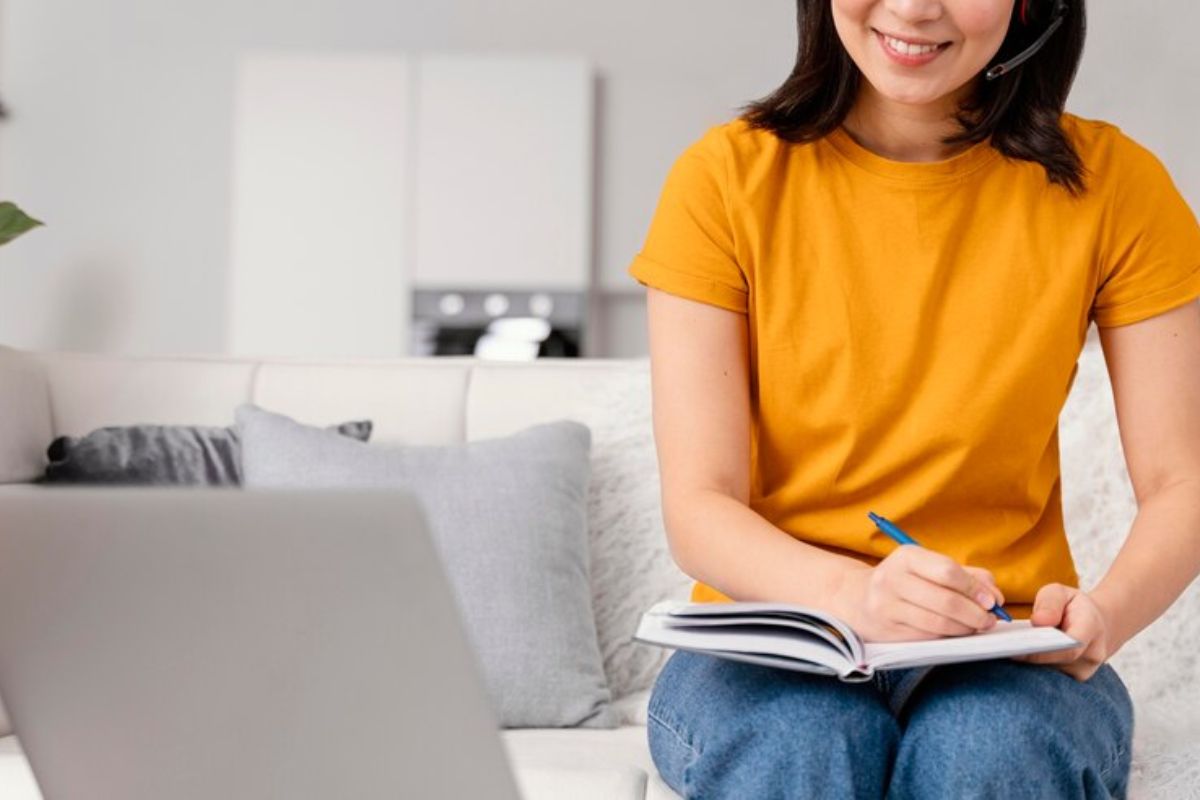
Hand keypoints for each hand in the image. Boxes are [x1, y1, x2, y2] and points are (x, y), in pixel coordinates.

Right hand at [830, 545, 1004, 641]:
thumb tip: (995, 595)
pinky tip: (956, 632)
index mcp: (906, 557)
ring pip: (938, 622)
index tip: (993, 601)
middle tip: (989, 620)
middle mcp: (892, 579)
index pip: (947, 571)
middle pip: (945, 600)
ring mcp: (886, 606)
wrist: (858, 598)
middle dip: (975, 613)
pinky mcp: (887, 630)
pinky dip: (948, 637)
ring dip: (964, 628)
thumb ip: (967, 576)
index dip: (975, 588)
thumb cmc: (905, 582)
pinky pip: (926, 636)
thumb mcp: (930, 567)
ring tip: (975, 627)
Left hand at [1010, 583, 1112, 680]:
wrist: (1096, 624)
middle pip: (1056, 664)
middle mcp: (1091, 655)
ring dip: (1026, 667)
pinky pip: (1049, 679)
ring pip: (1050, 675)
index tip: (1015, 647)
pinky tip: (1010, 660)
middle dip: (1027, 660)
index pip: (1068, 647)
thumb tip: (1039, 622)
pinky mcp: (1072, 680)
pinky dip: (1030, 670)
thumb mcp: (1060, 593)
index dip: (1041, 651)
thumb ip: (1049, 603)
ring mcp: (1083, 671)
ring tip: (1000, 655)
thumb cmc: (1072, 606)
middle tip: (998, 652)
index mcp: (1092, 629)